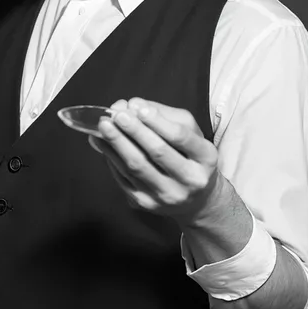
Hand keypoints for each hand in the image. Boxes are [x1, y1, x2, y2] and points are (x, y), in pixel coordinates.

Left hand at [90, 97, 220, 221]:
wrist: (195, 200)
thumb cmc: (190, 157)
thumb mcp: (190, 133)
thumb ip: (164, 115)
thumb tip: (133, 105)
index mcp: (205, 158)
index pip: (180, 137)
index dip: (157, 121)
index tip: (138, 107)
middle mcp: (190, 180)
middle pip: (158, 152)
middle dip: (134, 131)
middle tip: (117, 114)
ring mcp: (167, 195)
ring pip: (137, 167)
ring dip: (117, 143)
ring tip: (104, 125)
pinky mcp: (146, 204)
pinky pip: (124, 178)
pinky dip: (111, 158)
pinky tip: (102, 143)